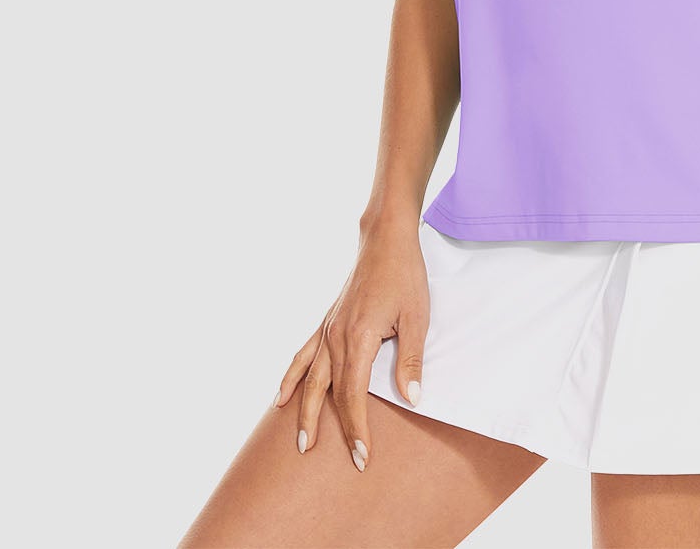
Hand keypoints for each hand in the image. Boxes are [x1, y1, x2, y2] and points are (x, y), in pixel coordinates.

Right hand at [272, 224, 430, 471]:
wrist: (386, 239)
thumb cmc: (404, 274)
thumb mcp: (417, 317)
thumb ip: (411, 360)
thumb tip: (411, 399)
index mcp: (358, 337)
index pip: (353, 396)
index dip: (356, 428)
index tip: (360, 456)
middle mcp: (336, 336)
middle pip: (328, 393)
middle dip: (328, 429)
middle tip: (328, 460)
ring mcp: (328, 327)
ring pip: (310, 377)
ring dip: (304, 410)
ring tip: (299, 441)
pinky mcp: (328, 320)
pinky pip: (303, 354)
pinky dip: (292, 377)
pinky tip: (282, 396)